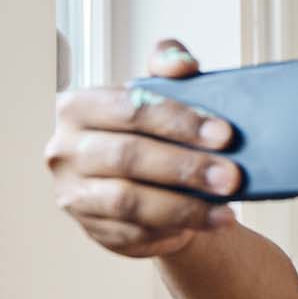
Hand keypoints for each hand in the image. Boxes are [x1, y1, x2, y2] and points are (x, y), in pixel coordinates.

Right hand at [45, 39, 241, 257]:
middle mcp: (66, 151)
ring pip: (130, 201)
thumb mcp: (157, 95)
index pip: (129, 109)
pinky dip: (174, 230)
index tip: (224, 134)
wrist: (143, 184)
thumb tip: (183, 65)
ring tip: (226, 209)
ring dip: (184, 207)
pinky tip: (206, 225)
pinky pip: (135, 233)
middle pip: (129, 157)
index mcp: (77, 107)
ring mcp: (75, 195)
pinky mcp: (94, 230)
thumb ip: (168, 66)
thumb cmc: (149, 134)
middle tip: (231, 177)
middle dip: (186, 167)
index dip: (178, 121)